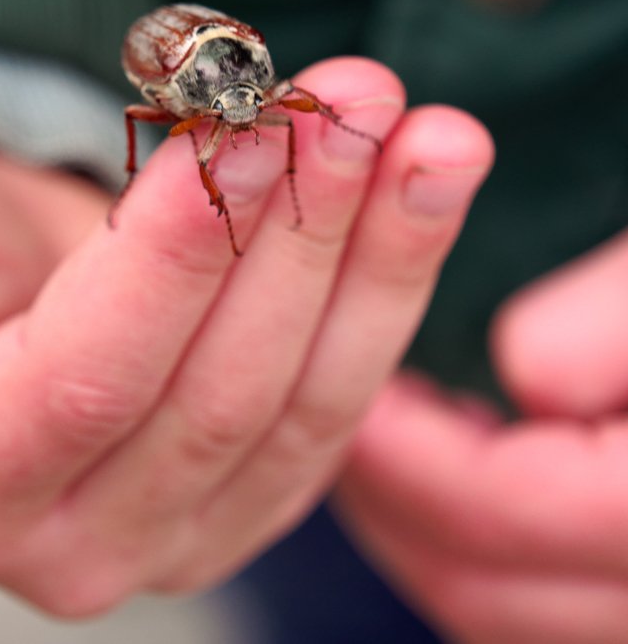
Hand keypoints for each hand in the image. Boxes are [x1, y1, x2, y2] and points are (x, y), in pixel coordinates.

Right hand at [0, 58, 490, 615]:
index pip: (81, 382)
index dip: (165, 261)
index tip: (229, 135)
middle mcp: (74, 536)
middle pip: (214, 394)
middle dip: (293, 236)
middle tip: (348, 99)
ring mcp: (181, 524)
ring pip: (303, 397)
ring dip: (370, 250)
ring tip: (412, 127)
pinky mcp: (253, 483)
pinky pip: (344, 386)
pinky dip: (390, 278)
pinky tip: (418, 185)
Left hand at [336, 230, 627, 642]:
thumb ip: (611, 329)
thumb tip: (523, 377)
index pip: (509, 513)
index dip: (403, 456)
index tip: (351, 396)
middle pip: (487, 589)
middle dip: (391, 506)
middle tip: (344, 422)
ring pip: (504, 621)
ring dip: (424, 540)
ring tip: (390, 451)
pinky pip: (541, 618)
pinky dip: (479, 564)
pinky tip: (465, 487)